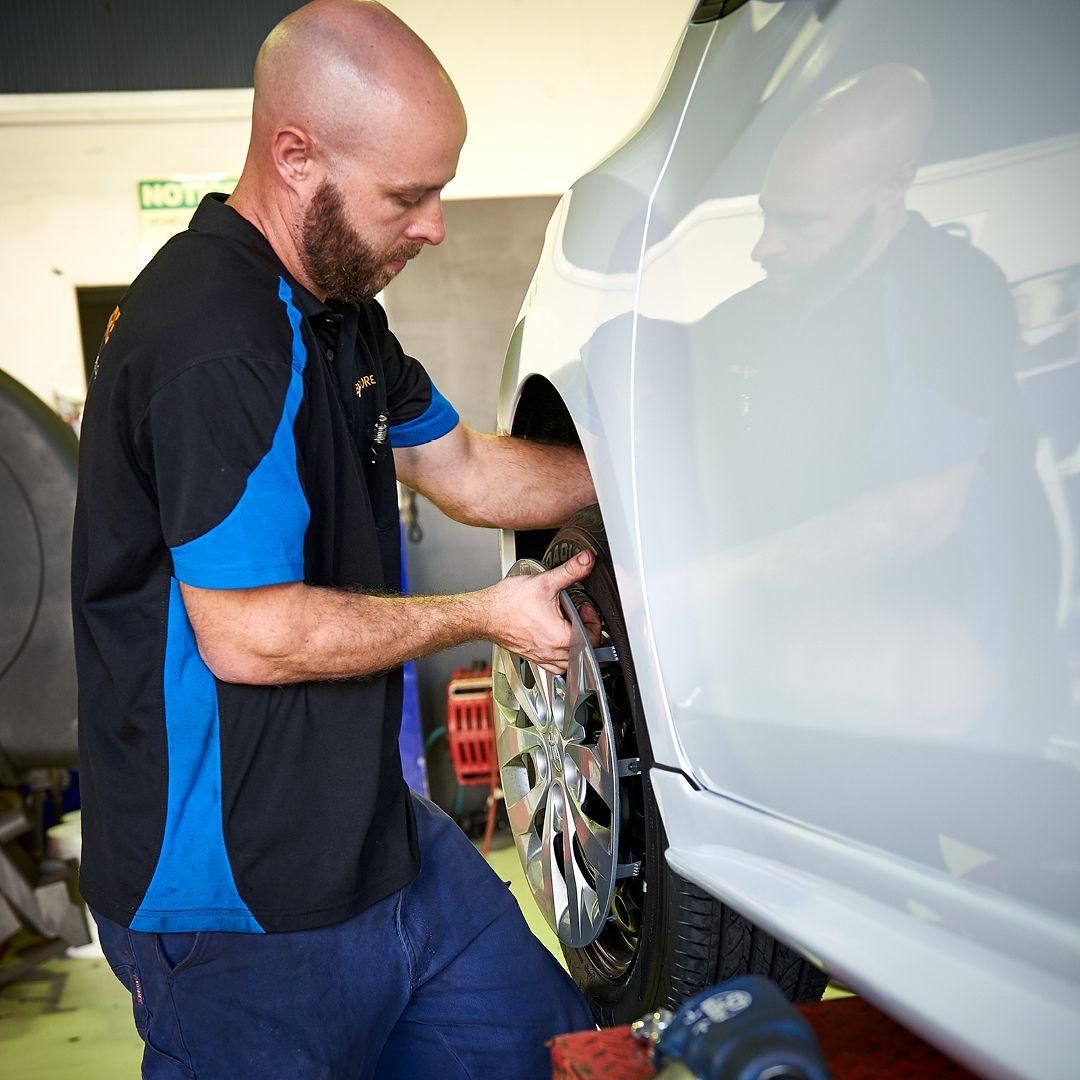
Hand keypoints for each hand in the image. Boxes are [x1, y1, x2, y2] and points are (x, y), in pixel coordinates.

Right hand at [483, 551, 594, 672]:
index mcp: (560, 638)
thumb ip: (570, 571)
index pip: (592, 638)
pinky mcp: (531, 657)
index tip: (584, 608)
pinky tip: (554, 639)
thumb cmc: (508, 604)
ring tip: (569, 628)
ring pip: (570, 661)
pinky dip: (560, 655)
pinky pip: (554, 665)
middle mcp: (552, 652)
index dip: (593, 620)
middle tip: (578, 615)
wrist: (484, 614)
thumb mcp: (545, 582)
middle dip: (586, 631)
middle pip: (584, 651)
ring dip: (575, 646)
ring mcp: (541, 657)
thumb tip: (586, 560)